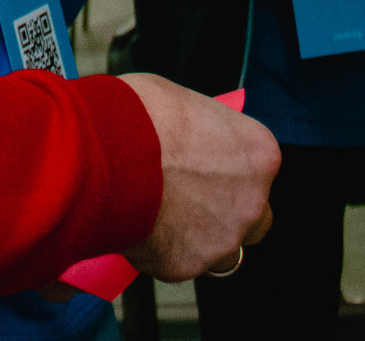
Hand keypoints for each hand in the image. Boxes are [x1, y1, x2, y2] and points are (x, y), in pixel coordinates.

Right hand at [118, 74, 278, 281]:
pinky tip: (135, 226)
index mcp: (258, 154)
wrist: (105, 150)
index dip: (229, 173)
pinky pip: (175, 262)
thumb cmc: (139, 114)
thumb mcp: (182, 100)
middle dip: (227, 214)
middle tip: (189, 200)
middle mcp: (252, 201)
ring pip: (217, 249)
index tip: (205, 171)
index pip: (259, 173)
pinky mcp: (186, 265)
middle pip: (253, 220)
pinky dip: (158, 251)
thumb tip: (187, 134)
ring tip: (155, 216)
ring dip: (195, 238)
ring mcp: (222, 238)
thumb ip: (200, 130)